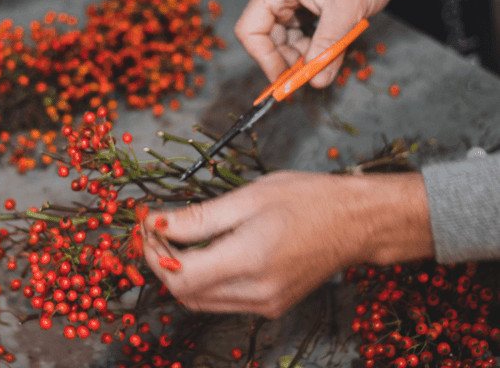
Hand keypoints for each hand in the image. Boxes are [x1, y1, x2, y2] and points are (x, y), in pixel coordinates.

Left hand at [141, 171, 432, 318]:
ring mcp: (266, 304)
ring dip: (179, 272)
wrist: (357, 222)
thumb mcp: (248, 197)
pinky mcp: (271, 306)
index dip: (153, 254)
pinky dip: (203, 280)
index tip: (145, 225)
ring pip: (199, 300)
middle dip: (161, 262)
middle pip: (184, 292)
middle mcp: (257, 291)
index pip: (179, 274)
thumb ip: (199, 217)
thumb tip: (157, 224)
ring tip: (176, 238)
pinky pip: (221, 301)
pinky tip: (204, 252)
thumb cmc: (308, 199)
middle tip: (156, 229)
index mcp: (250, 260)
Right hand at [234, 0, 401, 87]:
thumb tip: (316, 81)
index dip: (263, 58)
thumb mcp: (347, 9)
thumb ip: (329, 46)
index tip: (283, 79)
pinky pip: (301, 32)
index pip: (251, 28)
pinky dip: (313, 46)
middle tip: (308, 76)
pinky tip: (327, 51)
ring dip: (302, 55)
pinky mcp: (307, 5)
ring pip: (285, 37)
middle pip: (267, 36)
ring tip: (323, 62)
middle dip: (286, 59)